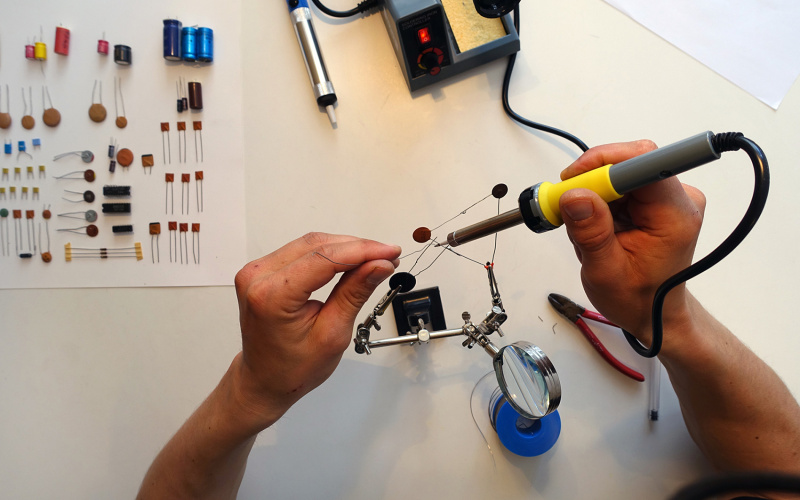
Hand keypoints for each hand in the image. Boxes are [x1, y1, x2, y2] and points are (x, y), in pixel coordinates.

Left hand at [232, 232, 400, 425]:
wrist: (264, 380)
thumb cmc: (292, 367)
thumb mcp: (332, 334)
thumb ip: (355, 293)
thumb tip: (379, 265)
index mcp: (272, 296)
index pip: (325, 258)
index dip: (363, 251)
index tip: (390, 252)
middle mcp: (258, 277)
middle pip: (317, 245)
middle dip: (357, 247)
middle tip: (388, 256)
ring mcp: (256, 271)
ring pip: (310, 244)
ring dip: (345, 248)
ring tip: (374, 259)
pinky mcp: (262, 270)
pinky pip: (300, 251)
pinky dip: (328, 254)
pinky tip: (350, 260)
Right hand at [558, 140, 705, 350]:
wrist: (654, 312)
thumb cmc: (639, 298)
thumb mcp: (605, 273)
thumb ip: (591, 233)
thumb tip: (574, 196)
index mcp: (674, 215)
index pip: (643, 163)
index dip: (604, 163)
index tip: (573, 181)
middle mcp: (678, 199)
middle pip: (627, 163)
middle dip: (591, 183)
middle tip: (567, 209)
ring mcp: (666, 196)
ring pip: (617, 172)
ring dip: (593, 196)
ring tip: (589, 231)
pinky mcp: (654, 198)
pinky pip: (618, 183)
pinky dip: (599, 202)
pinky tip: (599, 227)